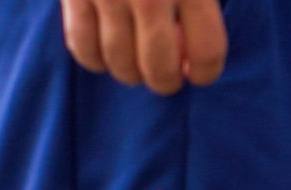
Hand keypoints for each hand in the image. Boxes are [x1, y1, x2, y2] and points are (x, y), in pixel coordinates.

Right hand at [63, 0, 227, 94]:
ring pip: (120, 63)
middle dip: (165, 81)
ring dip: (130, 73)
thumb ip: (199, 2)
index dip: (205, 72)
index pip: (207, 52)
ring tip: (135, 62)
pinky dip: (95, 59)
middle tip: (166, 77)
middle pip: (159, 68)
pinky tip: (105, 53)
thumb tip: (194, 54)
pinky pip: (82, 47)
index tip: (197, 73)